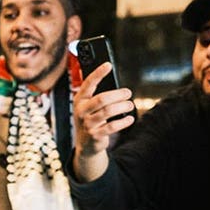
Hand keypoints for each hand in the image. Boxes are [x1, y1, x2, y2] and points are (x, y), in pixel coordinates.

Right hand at [72, 63, 134, 182]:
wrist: (86, 144)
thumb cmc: (90, 120)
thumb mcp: (88, 107)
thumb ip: (97, 95)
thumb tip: (115, 85)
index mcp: (79, 100)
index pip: (88, 84)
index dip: (98, 73)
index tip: (108, 65)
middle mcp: (81, 111)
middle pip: (102, 99)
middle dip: (118, 95)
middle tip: (128, 93)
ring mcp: (87, 124)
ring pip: (108, 112)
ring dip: (123, 106)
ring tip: (130, 105)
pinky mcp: (95, 135)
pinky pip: (112, 126)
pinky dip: (123, 122)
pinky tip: (130, 119)